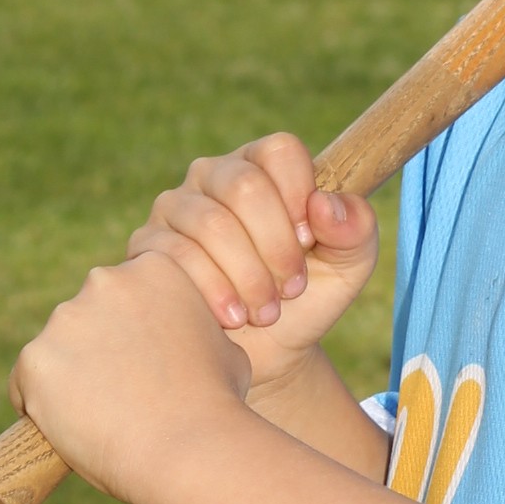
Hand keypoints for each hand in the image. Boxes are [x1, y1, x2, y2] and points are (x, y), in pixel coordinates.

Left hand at [11, 251, 250, 503]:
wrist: (190, 447)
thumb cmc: (217, 404)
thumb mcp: (224, 345)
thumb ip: (192, 329)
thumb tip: (183, 340)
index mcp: (154, 268)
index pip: (125, 295)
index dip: (134, 333)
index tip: (147, 366)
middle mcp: (104, 280)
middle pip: (87, 318)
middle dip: (98, 351)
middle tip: (125, 395)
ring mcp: (65, 319)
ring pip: (56, 351)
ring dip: (71, 377)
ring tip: (106, 417)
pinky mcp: (35, 360)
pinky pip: (26, 384)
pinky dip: (42, 406)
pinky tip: (76, 427)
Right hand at [124, 134, 378, 393]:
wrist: (267, 353)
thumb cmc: (307, 298)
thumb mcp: (349, 267)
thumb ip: (356, 230)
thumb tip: (325, 206)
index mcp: (263, 166)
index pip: (280, 151)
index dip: (300, 197)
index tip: (310, 242)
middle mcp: (214, 176)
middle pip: (245, 185)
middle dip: (276, 245)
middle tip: (292, 289)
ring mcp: (176, 207)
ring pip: (211, 224)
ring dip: (248, 276)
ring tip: (268, 313)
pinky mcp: (148, 245)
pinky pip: (175, 256)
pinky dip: (213, 291)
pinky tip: (234, 318)